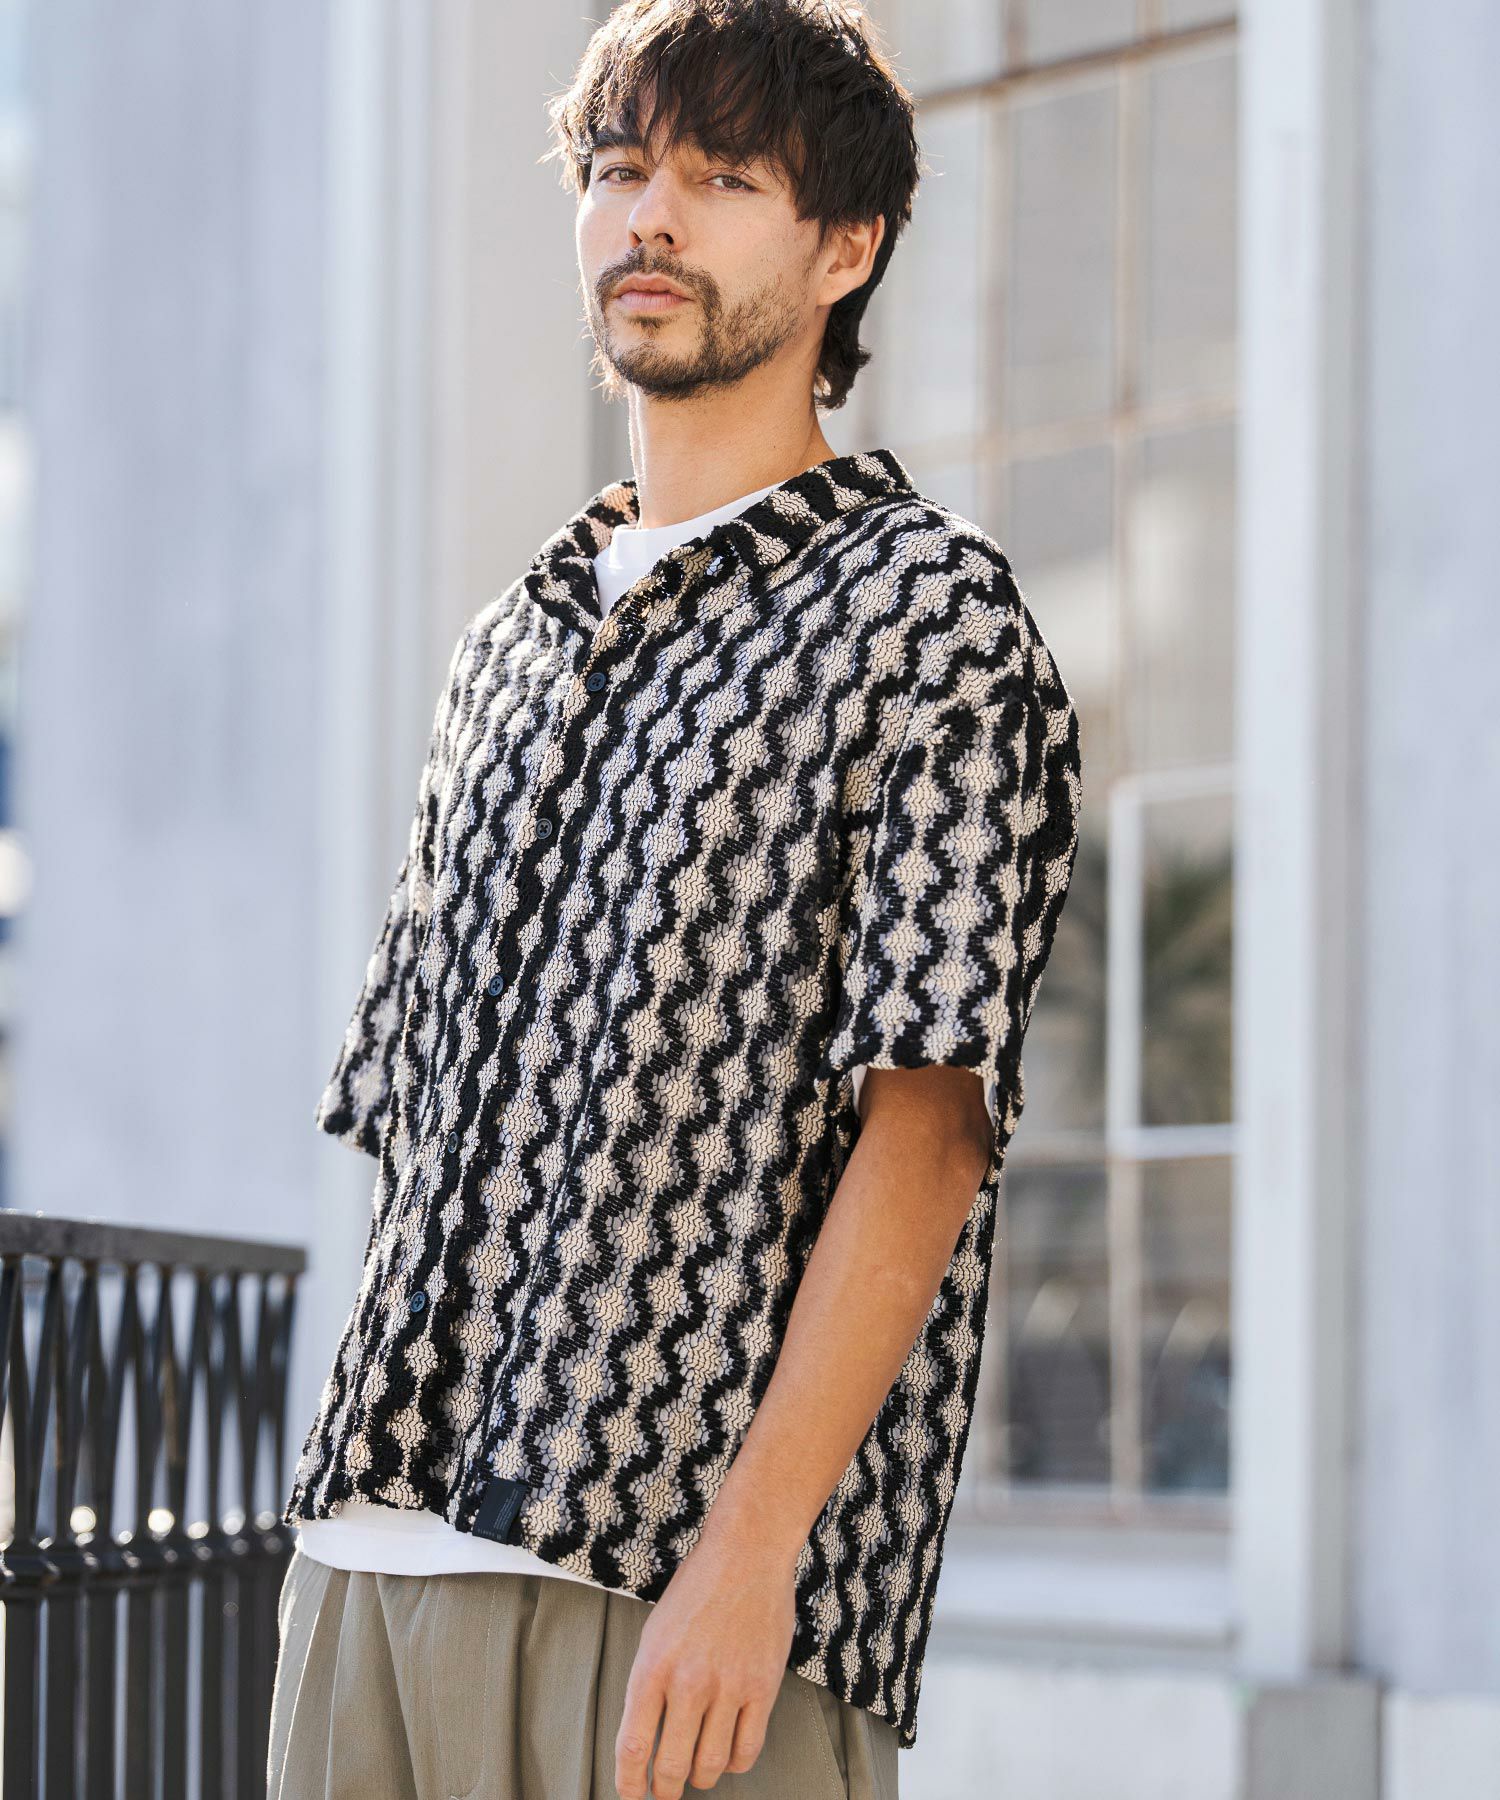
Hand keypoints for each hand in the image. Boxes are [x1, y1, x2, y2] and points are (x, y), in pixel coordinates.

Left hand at [614, 1531, 798, 1797]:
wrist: (747, 1553)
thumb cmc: (697, 1588)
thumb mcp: (655, 1631)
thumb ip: (649, 1683)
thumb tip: (645, 1736)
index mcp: (653, 1666)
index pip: (633, 1747)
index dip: (629, 1783)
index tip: (630, 1795)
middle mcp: (688, 1682)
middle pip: (671, 1766)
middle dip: (664, 1790)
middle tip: (664, 1793)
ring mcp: (728, 1686)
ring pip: (710, 1766)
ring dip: (699, 1779)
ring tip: (696, 1773)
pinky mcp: (762, 1687)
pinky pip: (746, 1750)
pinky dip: (733, 1764)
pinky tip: (726, 1754)